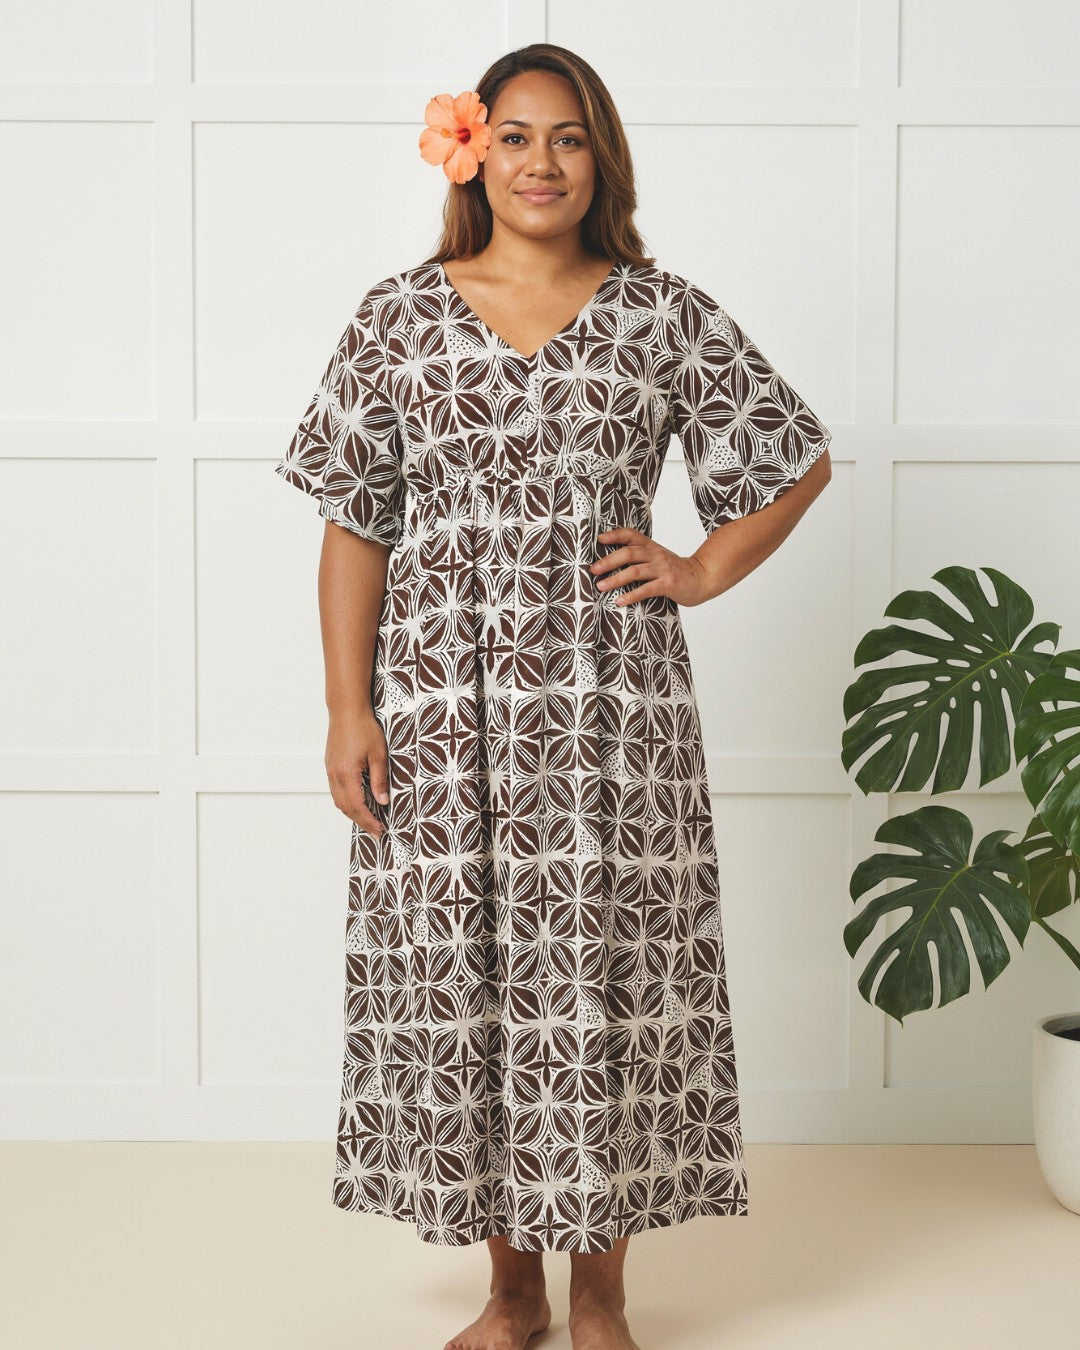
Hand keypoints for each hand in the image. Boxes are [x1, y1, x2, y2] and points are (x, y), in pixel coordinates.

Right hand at [325, 707, 391, 836]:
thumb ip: (380, 780)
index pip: (357, 806)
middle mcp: (335, 775)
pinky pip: (336, 791)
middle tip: (376, 831)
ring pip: (339, 801)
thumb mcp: (379, 755)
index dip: (368, 821)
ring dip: (352, 813)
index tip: (379, 830)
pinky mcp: (330, 766)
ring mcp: (330, 771)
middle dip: (361, 822)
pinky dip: (346, 801)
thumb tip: (382, 801)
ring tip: (368, 820)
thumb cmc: (363, 728)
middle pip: (345, 808)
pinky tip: (358, 802)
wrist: (346, 710)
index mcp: (347, 774)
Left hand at [590, 527, 710, 607]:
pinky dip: (631, 595)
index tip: (599, 539)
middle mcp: (656, 554)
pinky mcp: (669, 584)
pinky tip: (619, 601)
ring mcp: (663, 569)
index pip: (631, 535)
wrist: (703, 578)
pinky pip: (646, 589)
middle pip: (629, 553)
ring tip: (601, 586)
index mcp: (651, 547)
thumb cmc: (676, 570)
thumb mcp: (658, 558)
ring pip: (635, 571)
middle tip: (593, 569)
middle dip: (609, 561)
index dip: (615, 535)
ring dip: (616, 579)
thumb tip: (610, 562)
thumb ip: (640, 557)